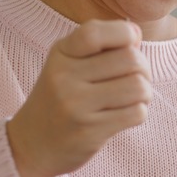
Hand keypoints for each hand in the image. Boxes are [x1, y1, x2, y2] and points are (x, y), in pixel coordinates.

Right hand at [7, 19, 150, 176]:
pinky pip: (136, 113)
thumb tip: (137, 32)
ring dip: (145, 93)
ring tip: (133, 97)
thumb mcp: (69, 63)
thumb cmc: (61, 98)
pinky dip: (140, 112)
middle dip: (144, 68)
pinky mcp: (90, 131)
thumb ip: (102, 45)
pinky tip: (125, 114)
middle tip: (136, 78)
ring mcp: (76, 105)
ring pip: (138, 87)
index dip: (124, 33)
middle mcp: (64, 77)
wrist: (32, 144)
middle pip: (131, 60)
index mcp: (61, 54)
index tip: (130, 44)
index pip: (95, 32)